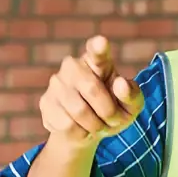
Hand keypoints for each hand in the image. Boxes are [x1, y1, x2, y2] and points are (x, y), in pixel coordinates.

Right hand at [39, 35, 144, 151]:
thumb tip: (120, 84)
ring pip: (79, 111)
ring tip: (98, 125)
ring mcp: (56, 83)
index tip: (102, 42)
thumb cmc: (113, 110)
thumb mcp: (131, 106)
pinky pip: (67, 125)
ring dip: (96, 126)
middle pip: (92, 90)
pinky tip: (81, 128)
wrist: (87, 130)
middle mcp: (73, 66)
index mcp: (99, 62)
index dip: (99, 47)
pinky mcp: (45, 102)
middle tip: (113, 119)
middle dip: (108, 112)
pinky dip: (81, 134)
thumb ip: (132, 94)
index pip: (97, 51)